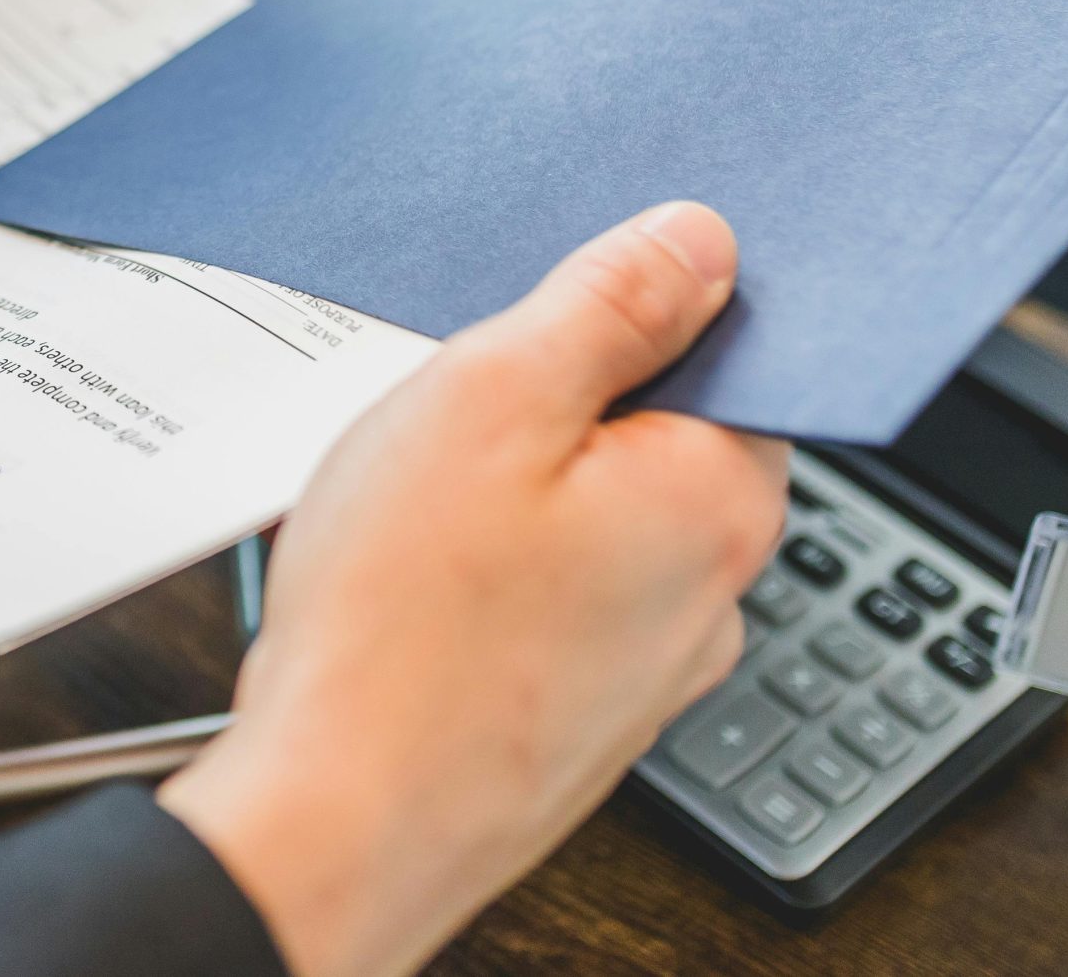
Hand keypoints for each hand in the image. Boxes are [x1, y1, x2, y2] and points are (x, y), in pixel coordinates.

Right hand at [160, 204, 785, 976]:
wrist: (333, 826)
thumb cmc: (402, 627)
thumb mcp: (492, 396)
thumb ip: (608, 305)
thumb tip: (700, 242)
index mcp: (721, 498)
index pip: (734, 351)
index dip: (639, 308)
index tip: (552, 308)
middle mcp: (714, 592)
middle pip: (660, 433)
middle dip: (562, 403)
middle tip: (460, 409)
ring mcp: (649, 667)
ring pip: (599, 518)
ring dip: (521, 491)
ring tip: (422, 507)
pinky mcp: (581, 713)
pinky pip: (559, 596)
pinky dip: (499, 571)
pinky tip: (420, 579)